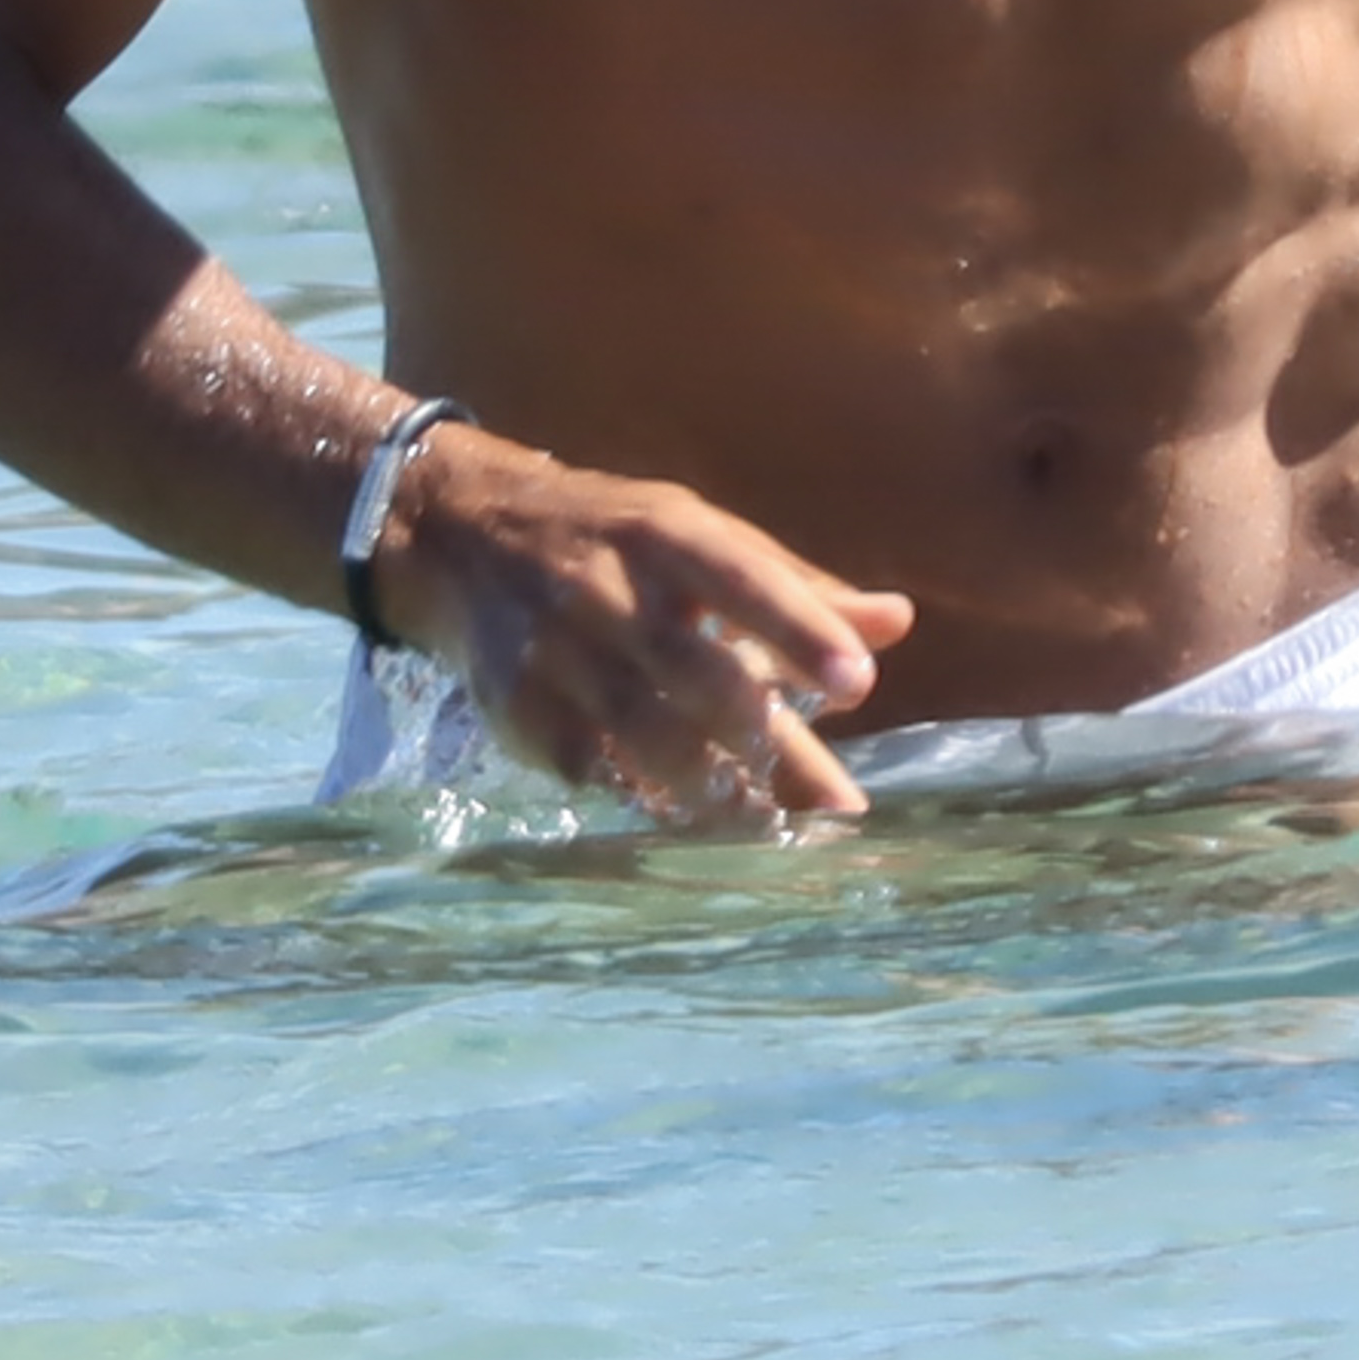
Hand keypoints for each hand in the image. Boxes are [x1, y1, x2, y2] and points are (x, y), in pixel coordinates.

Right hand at [375, 423, 916, 822]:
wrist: (461, 535)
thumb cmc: (615, 539)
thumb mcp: (699, 537)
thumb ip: (795, 588)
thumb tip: (897, 622)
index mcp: (666, 533)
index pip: (741, 577)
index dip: (799, 627)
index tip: (859, 680)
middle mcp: (609, 587)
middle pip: (694, 670)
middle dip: (765, 738)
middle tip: (835, 805)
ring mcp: (557, 650)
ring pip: (642, 730)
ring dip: (711, 786)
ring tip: (772, 825)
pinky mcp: (519, 707)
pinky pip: (589, 767)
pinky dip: (642, 799)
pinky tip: (690, 826)